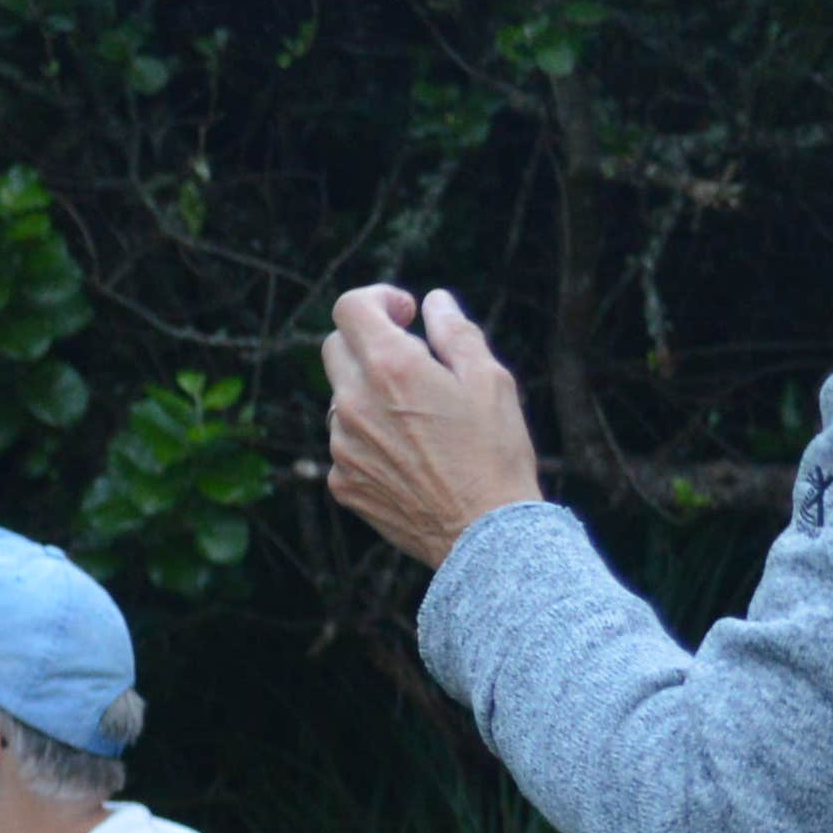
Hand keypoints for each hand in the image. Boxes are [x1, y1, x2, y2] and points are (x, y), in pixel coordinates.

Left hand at [311, 284, 545, 569]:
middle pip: (337, 347)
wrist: (483, 533)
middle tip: (414, 361)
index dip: (377, 299)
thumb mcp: (490, 380)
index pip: (350, 308)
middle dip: (370, 343)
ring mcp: (342, 445)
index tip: (405, 315)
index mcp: (391, 367)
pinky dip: (369, 439)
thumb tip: (434, 302)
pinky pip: (345, 444)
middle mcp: (354, 402)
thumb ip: (456, 332)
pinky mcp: (341, 481)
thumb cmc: (495, 453)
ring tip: (421, 421)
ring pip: (341, 399)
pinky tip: (411, 458)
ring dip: (370, 395)